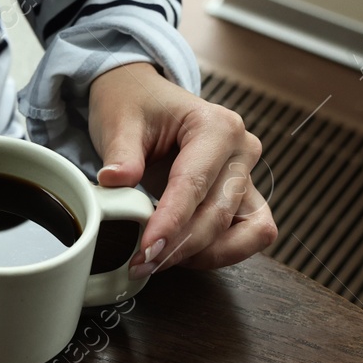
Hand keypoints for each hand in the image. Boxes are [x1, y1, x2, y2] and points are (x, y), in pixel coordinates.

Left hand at [89, 61, 278, 276]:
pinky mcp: (241, 197)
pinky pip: (248, 235)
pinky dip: (220, 251)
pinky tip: (179, 254)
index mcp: (217, 126)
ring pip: (247, 231)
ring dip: (206, 255)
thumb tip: (114, 181)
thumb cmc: (135, 105)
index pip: (195, 184)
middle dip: (182, 246)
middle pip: (220, 214)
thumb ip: (121, 153)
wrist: (143, 98)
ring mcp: (246, 176)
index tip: (147, 248)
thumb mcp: (120, 121)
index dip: (171, 222)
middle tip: (142, 264)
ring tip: (160, 262)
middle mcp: (241, 151)